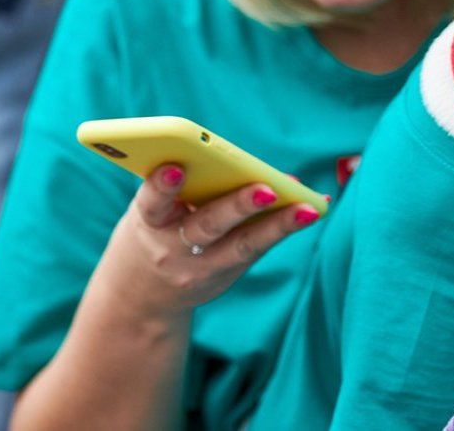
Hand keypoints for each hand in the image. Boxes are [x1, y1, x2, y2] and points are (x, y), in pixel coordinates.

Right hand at [100, 163, 320, 317]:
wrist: (142, 296)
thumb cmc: (154, 230)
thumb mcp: (150, 210)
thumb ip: (178, 186)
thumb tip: (233, 158)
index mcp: (147, 223)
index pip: (152, 203)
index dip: (161, 187)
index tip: (175, 168)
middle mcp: (173, 250)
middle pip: (208, 226)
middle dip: (238, 206)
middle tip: (266, 188)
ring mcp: (202, 268)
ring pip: (243, 244)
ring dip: (277, 224)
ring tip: (307, 208)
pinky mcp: (227, 275)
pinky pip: (258, 248)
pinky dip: (285, 226)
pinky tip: (311, 209)